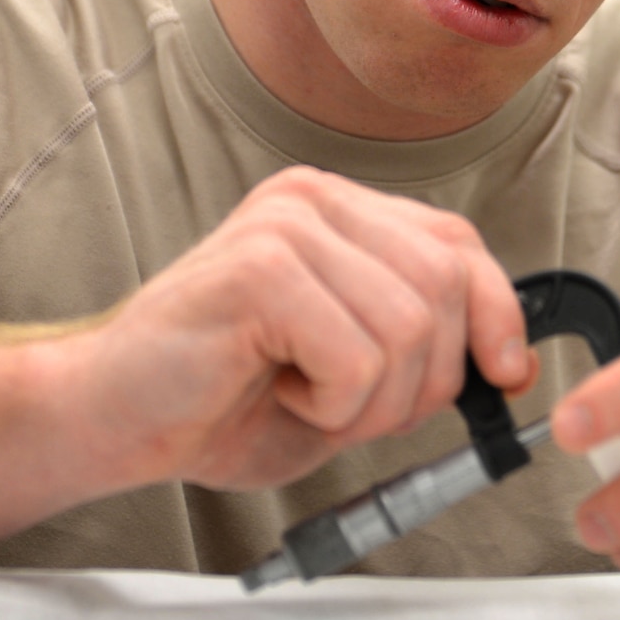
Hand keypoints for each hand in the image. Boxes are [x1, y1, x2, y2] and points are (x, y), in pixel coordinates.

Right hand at [59, 166, 533, 492]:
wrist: (109, 419)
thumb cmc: (223, 397)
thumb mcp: (353, 371)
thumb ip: (423, 345)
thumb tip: (511, 358)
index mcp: (341, 209)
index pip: (459, 244)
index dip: (496, 314)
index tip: (504, 375)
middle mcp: (315, 200)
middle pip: (444, 290)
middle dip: (421, 380)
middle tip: (352, 407)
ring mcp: (287, 226)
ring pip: (409, 329)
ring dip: (371, 402)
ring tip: (306, 397)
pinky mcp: (262, 269)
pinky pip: (358, 359)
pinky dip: (331, 406)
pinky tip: (277, 391)